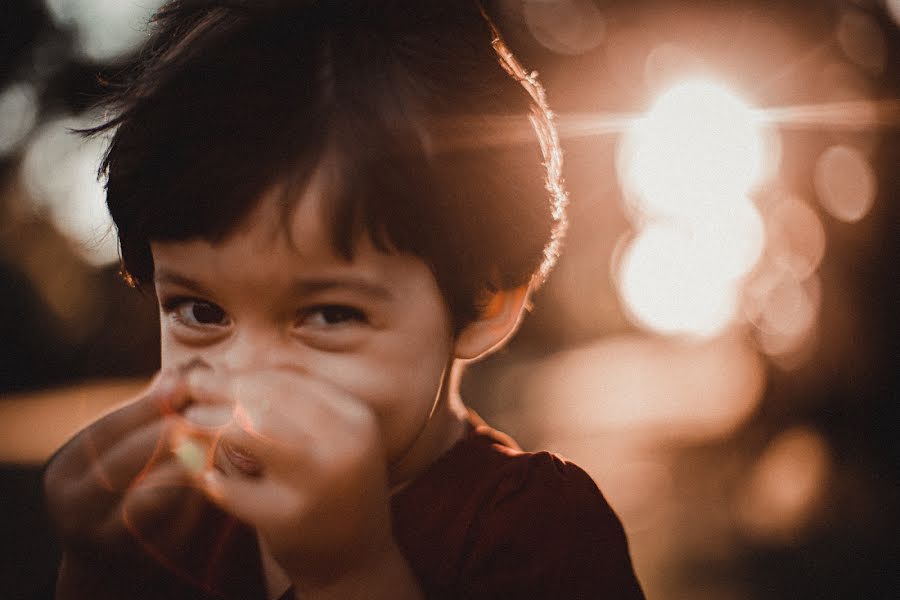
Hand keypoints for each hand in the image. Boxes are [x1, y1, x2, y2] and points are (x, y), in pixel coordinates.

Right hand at [43, 371, 237, 595]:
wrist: (116, 555)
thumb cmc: (127, 484)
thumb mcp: (127, 448)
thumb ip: (150, 415)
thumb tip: (182, 370)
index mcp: (68, 470)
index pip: (106, 431)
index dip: (146, 406)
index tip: (183, 382)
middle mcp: (74, 506)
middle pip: (121, 462)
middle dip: (165, 433)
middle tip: (202, 411)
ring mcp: (102, 536)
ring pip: (145, 496)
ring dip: (183, 464)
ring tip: (212, 439)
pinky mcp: (137, 555)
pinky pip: (168, 523)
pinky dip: (190, 496)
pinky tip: (211, 474)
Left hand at [184, 368, 410, 591]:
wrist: (356, 560)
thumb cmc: (335, 491)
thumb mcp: (336, 442)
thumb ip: (298, 409)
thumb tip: (231, 373)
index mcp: (356, 419)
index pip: (290, 380)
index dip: (243, 375)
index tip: (213, 376)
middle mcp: (343, 444)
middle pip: (265, 398)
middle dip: (218, 390)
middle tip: (187, 391)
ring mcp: (317, 481)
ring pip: (248, 430)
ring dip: (207, 423)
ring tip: (185, 425)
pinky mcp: (288, 518)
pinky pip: (232, 488)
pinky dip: (208, 477)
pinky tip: (202, 474)